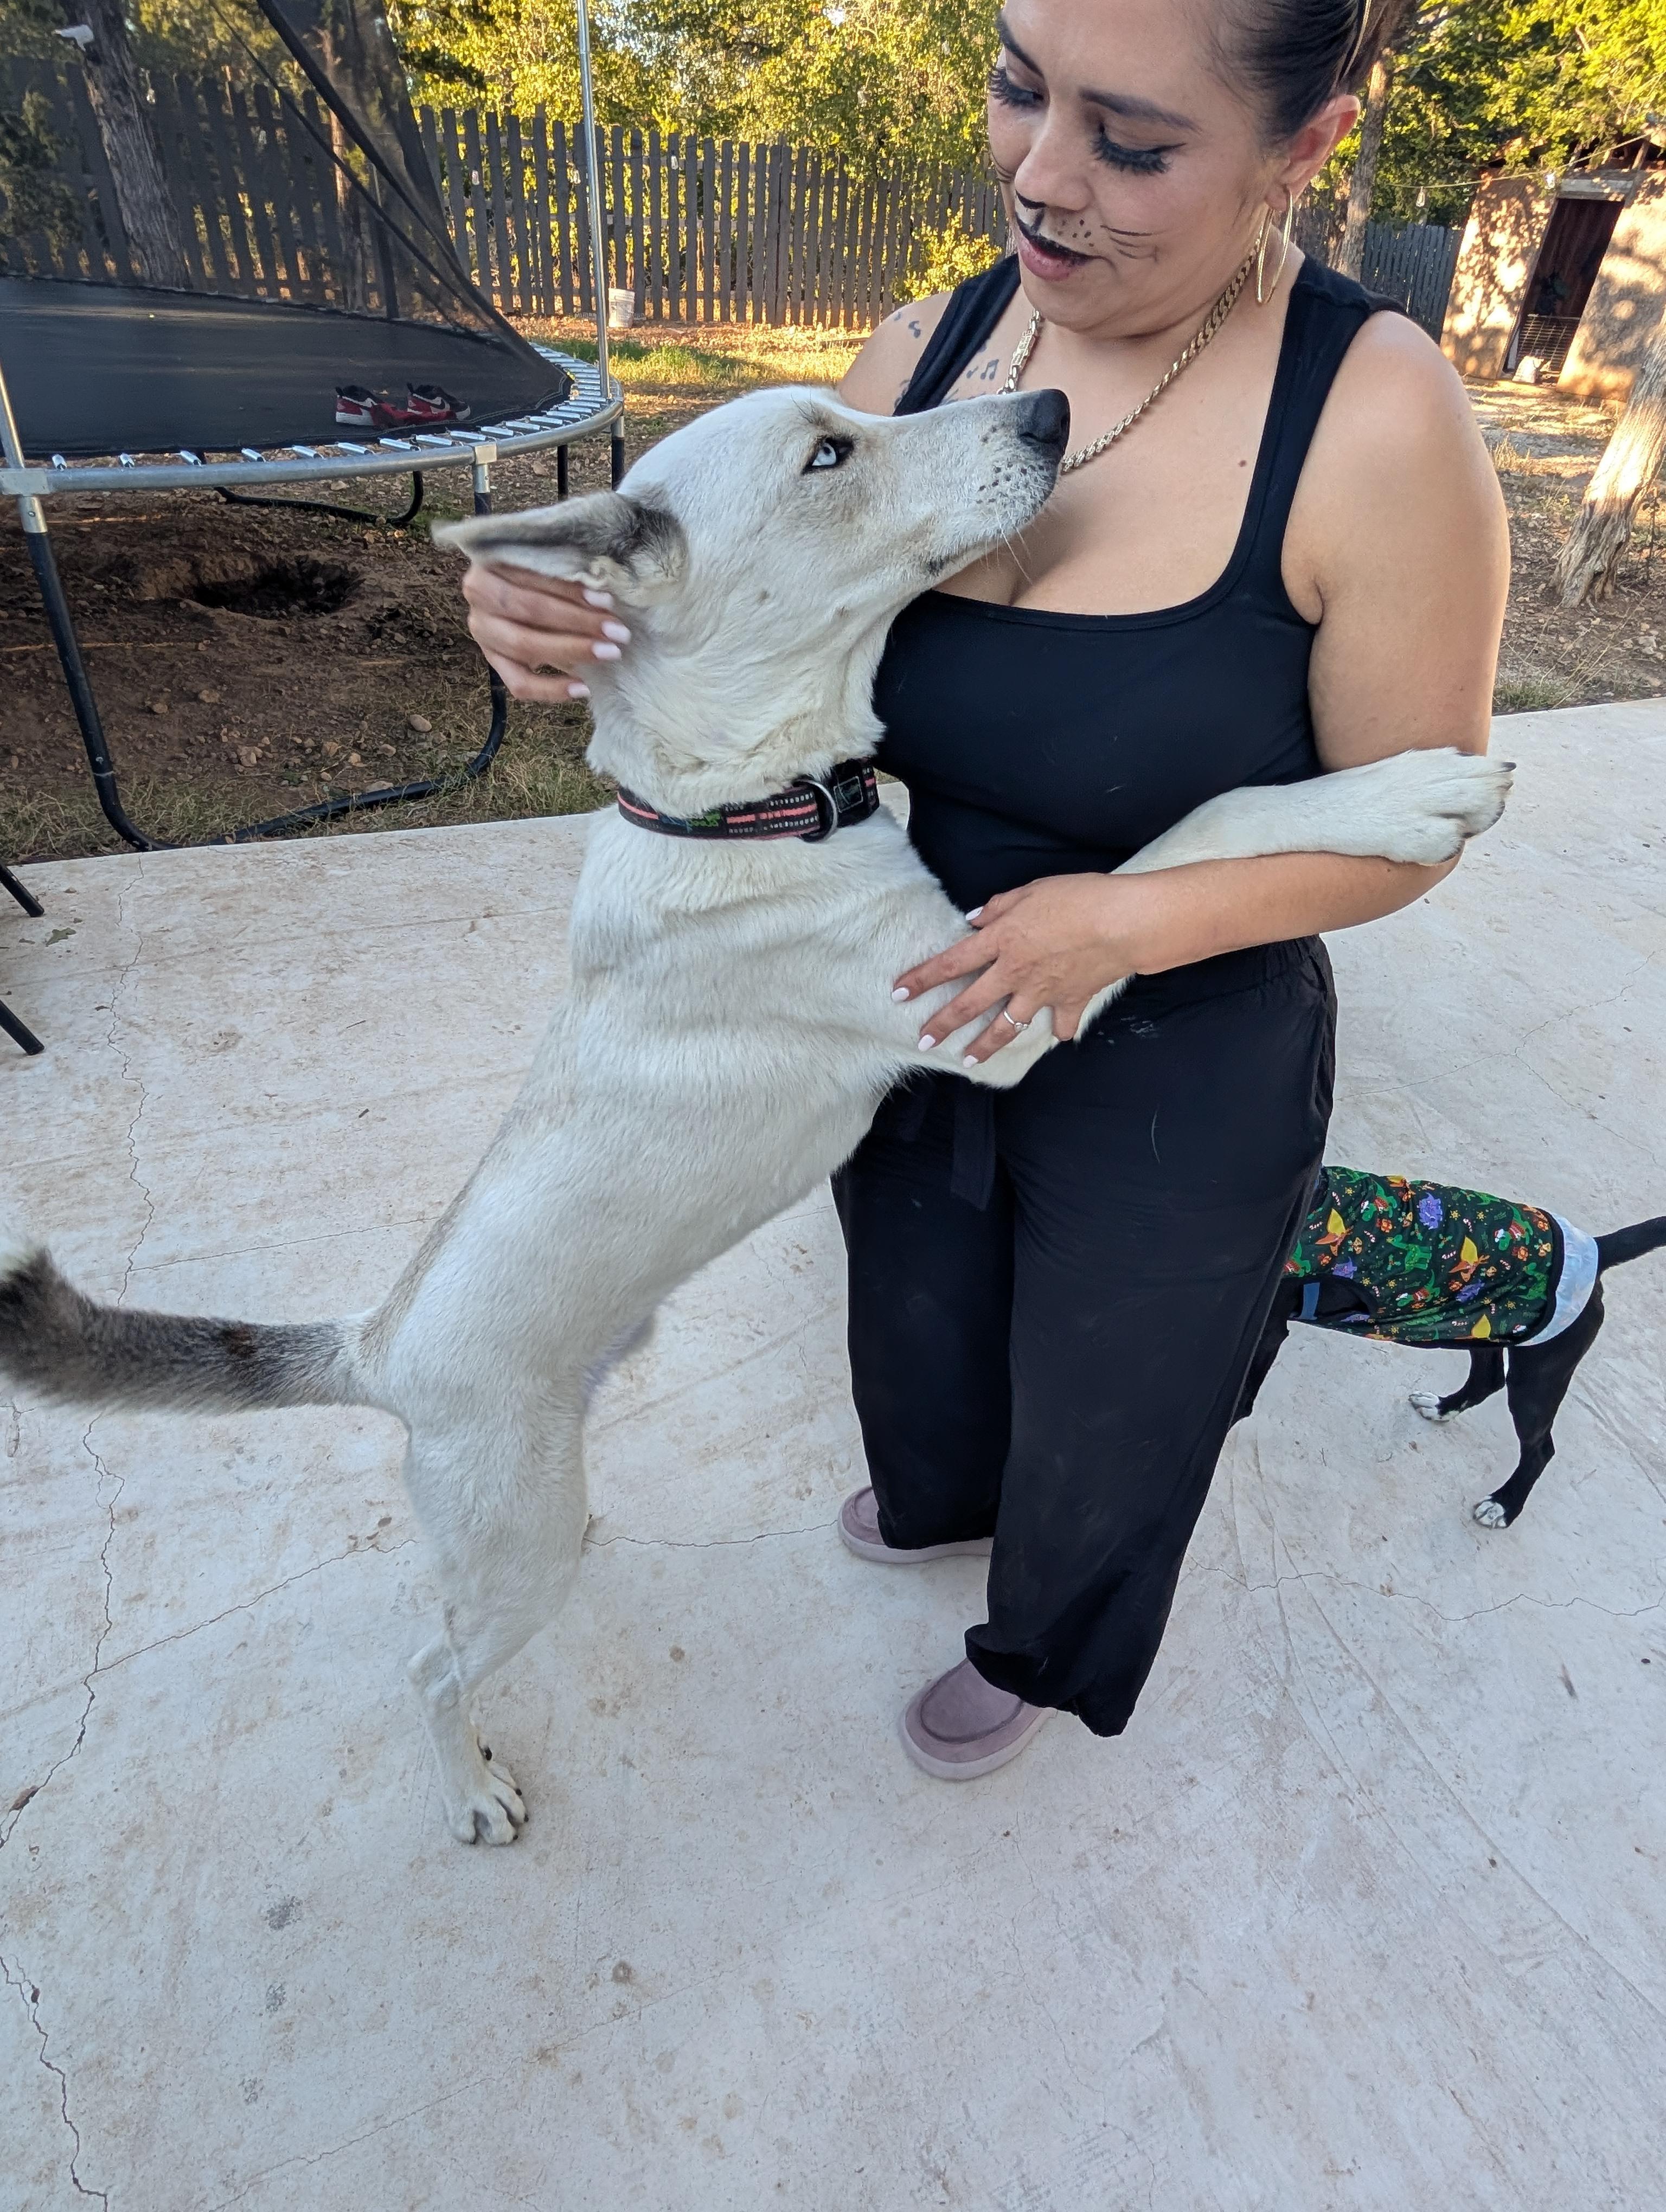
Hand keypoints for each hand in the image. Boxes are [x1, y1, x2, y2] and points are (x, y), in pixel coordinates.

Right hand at [460, 562, 632, 703]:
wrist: (515, 588)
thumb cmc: (541, 570)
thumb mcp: (549, 561)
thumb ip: (567, 572)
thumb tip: (606, 595)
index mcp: (490, 559)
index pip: (533, 576)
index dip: (571, 589)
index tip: (608, 600)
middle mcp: (478, 593)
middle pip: (530, 609)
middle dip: (579, 621)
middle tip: (618, 632)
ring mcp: (482, 629)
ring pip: (524, 645)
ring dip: (571, 650)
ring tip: (609, 653)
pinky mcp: (492, 659)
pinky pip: (518, 683)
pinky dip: (551, 689)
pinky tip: (583, 689)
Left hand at [894, 873, 1164, 1064]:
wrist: (1124, 923)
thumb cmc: (1079, 897)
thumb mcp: (1032, 891)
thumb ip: (1001, 906)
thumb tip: (977, 919)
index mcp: (1002, 941)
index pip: (950, 963)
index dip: (922, 978)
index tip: (899, 993)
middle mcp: (1015, 972)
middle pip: (970, 1004)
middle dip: (943, 1024)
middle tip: (923, 1040)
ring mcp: (1042, 992)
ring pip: (1006, 1027)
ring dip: (985, 1046)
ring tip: (968, 1060)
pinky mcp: (1070, 1001)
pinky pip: (1060, 1023)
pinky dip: (1058, 1031)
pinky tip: (1054, 1037)